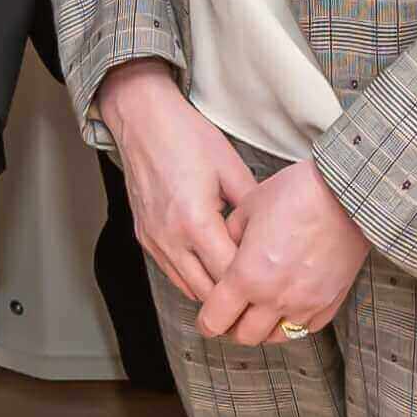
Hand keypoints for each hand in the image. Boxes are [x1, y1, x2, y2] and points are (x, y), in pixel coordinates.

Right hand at [100, 64, 254, 302]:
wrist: (142, 119)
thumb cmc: (185, 136)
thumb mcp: (230, 167)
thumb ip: (251, 206)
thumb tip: (272, 228)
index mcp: (195, 221)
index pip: (228, 274)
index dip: (253, 282)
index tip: (273, 281)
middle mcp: (170, 238)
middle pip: (207, 292)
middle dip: (234, 296)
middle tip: (262, 292)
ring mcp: (154, 240)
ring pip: (187, 288)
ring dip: (213, 291)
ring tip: (240, 286)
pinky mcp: (145, 237)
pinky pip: (171, 273)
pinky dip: (193, 278)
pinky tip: (212, 268)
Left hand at [195, 159, 367, 347]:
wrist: (347, 193)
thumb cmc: (297, 193)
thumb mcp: (248, 207)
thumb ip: (230, 236)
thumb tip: (224, 250)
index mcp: (247, 276)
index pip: (216, 320)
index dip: (206, 322)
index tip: (207, 319)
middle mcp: (275, 298)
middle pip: (245, 336)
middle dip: (234, 327)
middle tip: (233, 314)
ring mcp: (305, 304)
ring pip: (276, 337)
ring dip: (264, 328)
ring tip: (261, 310)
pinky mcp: (330, 302)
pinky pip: (306, 328)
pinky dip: (293, 321)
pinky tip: (290, 304)